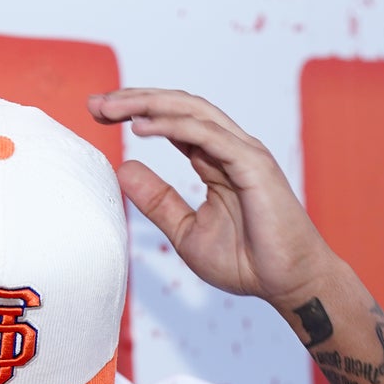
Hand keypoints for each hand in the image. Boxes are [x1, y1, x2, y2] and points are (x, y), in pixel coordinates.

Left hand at [87, 87, 341, 306]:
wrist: (289, 282)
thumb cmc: (247, 261)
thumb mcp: (186, 231)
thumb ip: (158, 201)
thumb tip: (122, 169)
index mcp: (214, 161)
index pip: (172, 123)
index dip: (136, 112)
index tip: (98, 113)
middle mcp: (229, 148)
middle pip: (178, 108)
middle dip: (135, 100)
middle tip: (95, 103)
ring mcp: (243, 152)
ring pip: (192, 112)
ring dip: (149, 104)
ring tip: (112, 107)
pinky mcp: (253, 164)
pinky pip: (209, 136)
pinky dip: (174, 126)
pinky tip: (141, 128)